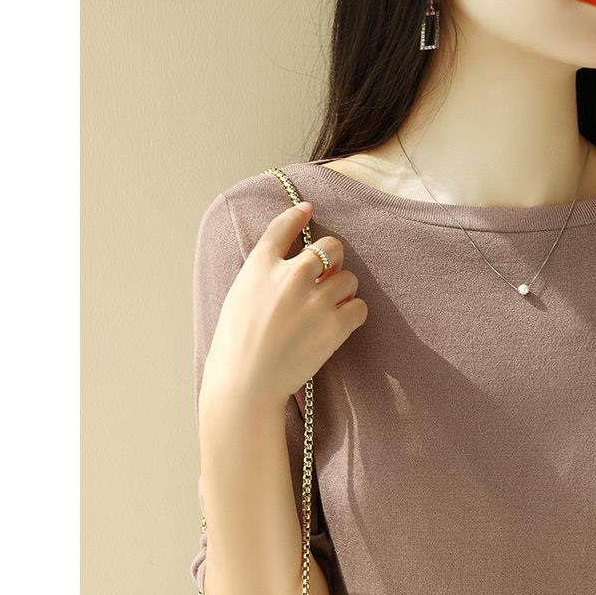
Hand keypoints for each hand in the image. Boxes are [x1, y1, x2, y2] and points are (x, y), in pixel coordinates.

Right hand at [201, 201, 368, 409]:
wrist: (247, 383)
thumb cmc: (235, 348)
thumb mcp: (238, 299)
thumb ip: (263, 277)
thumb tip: (289, 268)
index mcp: (260, 267)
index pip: (283, 228)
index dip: (297, 216)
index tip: (307, 211)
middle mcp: (290, 276)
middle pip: (330, 247)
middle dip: (333, 259)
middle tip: (328, 276)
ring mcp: (315, 300)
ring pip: (349, 278)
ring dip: (343, 290)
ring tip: (329, 309)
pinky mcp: (334, 326)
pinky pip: (360, 307)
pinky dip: (353, 314)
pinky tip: (340, 324)